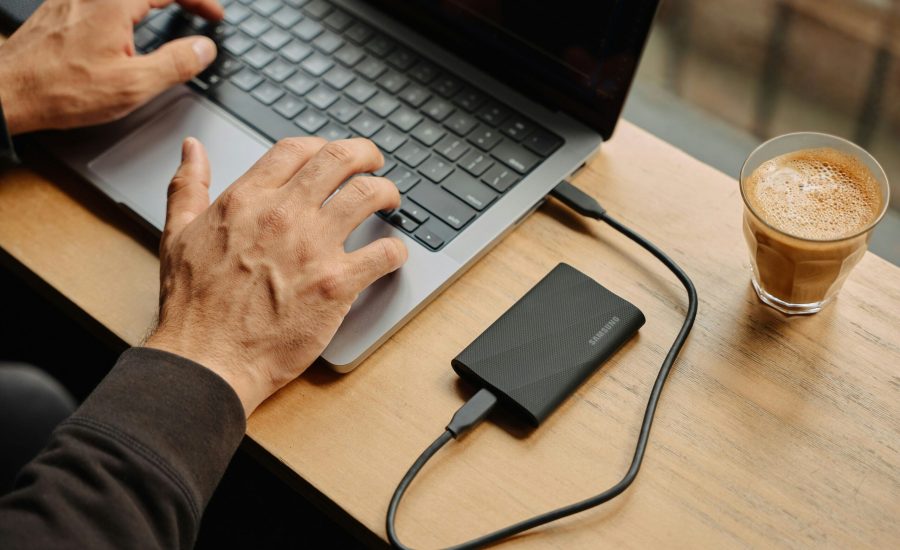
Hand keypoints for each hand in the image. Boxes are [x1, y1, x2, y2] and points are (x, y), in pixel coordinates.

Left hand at [0, 0, 222, 134]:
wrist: (8, 92)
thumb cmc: (62, 90)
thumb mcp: (133, 85)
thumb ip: (176, 64)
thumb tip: (205, 48)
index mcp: (115, 4)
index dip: (200, 1)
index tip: (215, 16)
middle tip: (199, 10)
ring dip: (153, 1)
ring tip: (170, 12)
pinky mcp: (59, 11)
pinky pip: (102, 0)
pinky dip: (128, 6)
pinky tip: (127, 22)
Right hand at [145, 137, 408, 415]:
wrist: (206, 359)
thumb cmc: (191, 306)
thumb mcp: (176, 234)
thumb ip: (187, 187)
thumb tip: (192, 149)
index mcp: (247, 200)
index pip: (297, 149)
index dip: (321, 146)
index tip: (332, 157)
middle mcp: (283, 215)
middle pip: (340, 159)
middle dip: (366, 155)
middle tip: (375, 165)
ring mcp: (313, 248)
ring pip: (368, 195)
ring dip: (386, 192)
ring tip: (390, 201)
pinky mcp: (337, 284)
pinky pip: (384, 252)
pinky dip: (396, 250)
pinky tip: (393, 254)